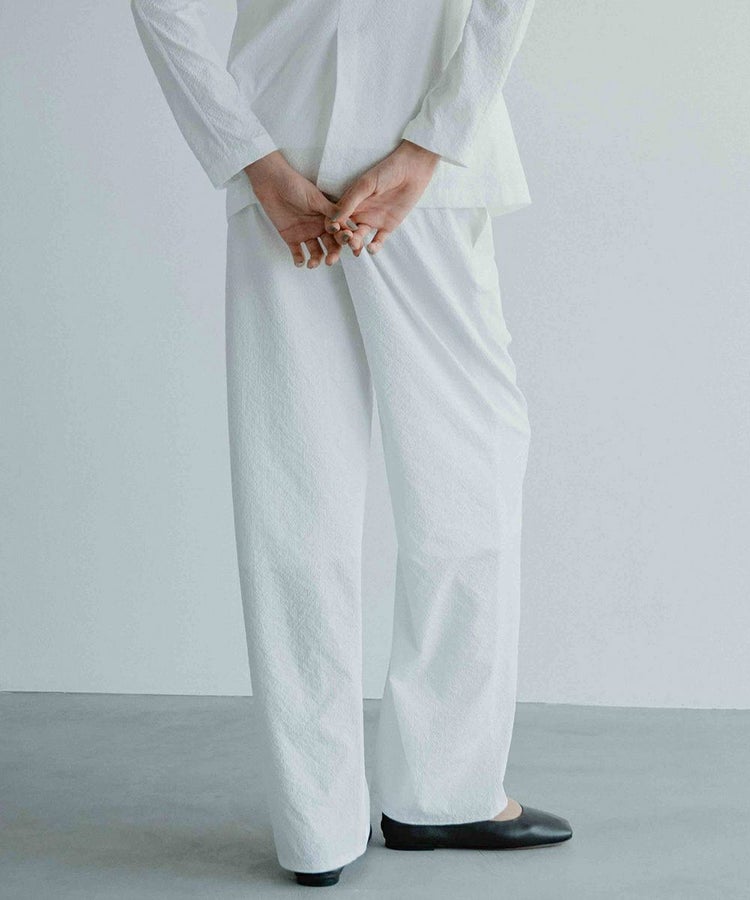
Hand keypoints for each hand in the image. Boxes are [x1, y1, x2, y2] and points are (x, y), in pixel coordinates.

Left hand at [244, 151, 347, 267]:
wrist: (272, 183)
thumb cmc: (295, 185)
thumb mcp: (315, 197)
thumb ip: (330, 210)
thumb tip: (347, 220)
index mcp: (328, 217)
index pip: (340, 232)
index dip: (344, 239)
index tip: (346, 244)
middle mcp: (319, 227)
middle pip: (330, 245)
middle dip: (332, 254)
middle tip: (330, 261)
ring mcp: (306, 233)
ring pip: (316, 252)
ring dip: (316, 259)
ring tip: (312, 264)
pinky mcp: (291, 237)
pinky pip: (297, 252)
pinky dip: (299, 259)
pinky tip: (300, 262)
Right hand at [324, 140, 440, 256]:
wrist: (412, 170)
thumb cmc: (387, 171)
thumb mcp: (365, 185)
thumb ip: (350, 202)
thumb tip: (333, 219)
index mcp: (350, 202)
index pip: (336, 218)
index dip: (332, 226)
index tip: (333, 230)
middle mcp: (359, 212)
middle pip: (345, 230)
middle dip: (343, 238)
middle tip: (347, 240)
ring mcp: (373, 220)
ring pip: (359, 237)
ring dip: (356, 243)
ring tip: (356, 246)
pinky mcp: (387, 226)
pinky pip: (378, 240)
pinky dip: (374, 247)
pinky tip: (371, 248)